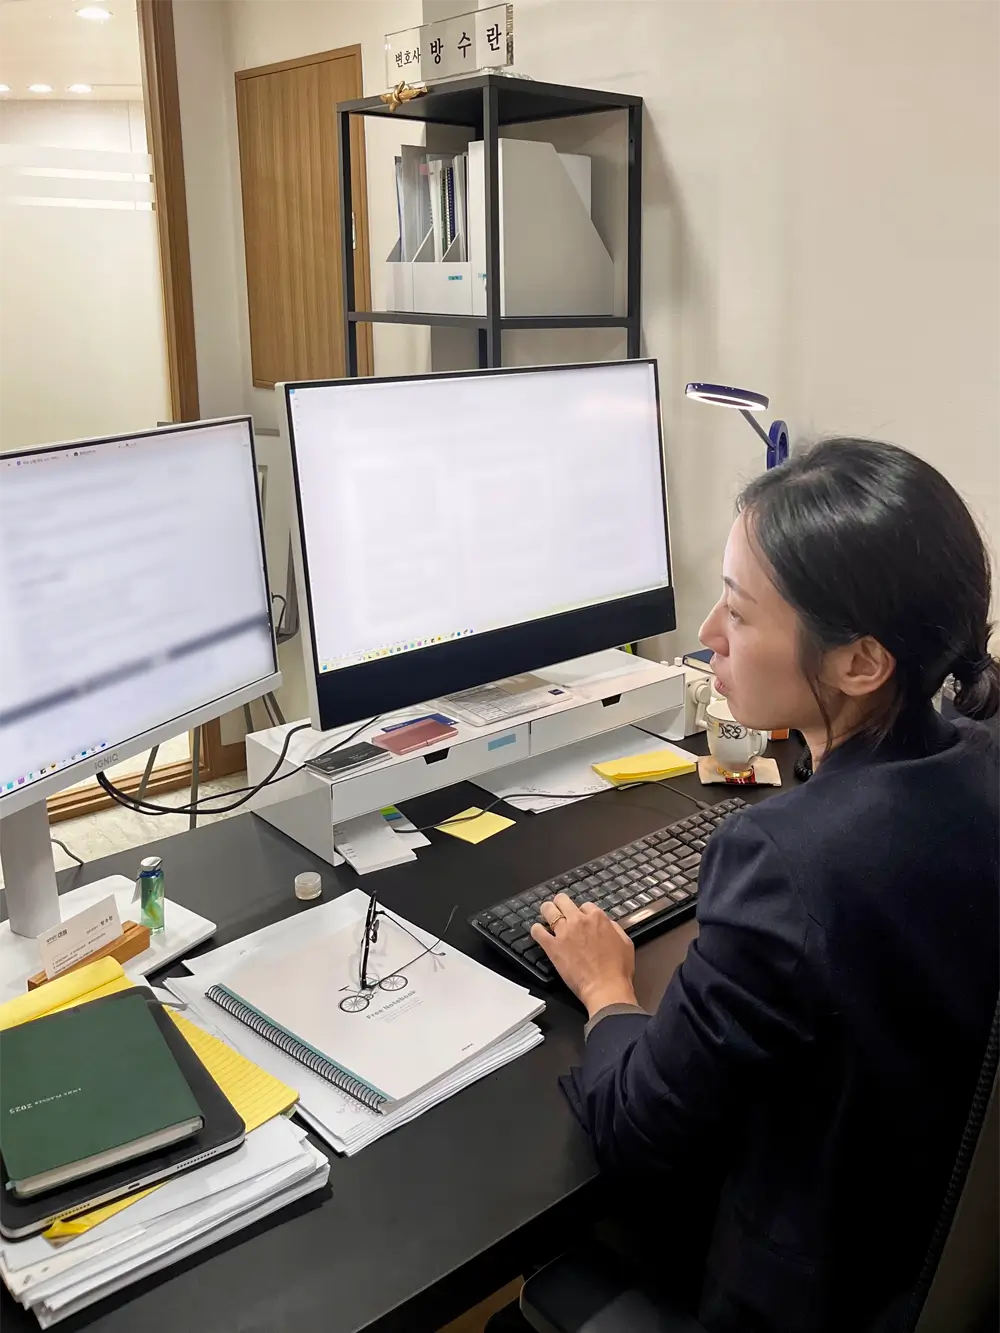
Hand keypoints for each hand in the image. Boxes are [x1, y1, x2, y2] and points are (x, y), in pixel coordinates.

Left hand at [530, 893, 637, 1016]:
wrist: (606, 987)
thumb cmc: (618, 969)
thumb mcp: (626, 943)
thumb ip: (614, 928)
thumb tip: (607, 923)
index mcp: (597, 918)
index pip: (585, 905)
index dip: (582, 912)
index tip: (581, 918)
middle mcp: (579, 921)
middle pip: (563, 900)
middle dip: (561, 903)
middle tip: (559, 909)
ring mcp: (564, 933)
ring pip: (548, 910)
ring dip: (547, 911)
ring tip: (546, 914)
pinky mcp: (552, 947)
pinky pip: (537, 931)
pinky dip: (536, 930)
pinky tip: (538, 931)